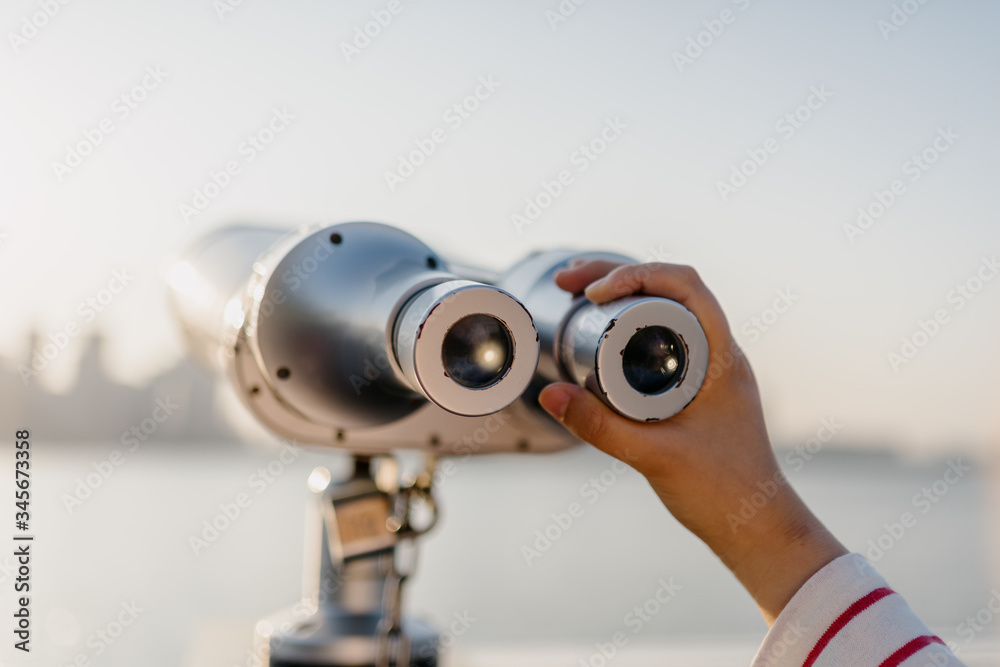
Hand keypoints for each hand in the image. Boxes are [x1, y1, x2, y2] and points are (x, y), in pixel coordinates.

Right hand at [537, 260, 846, 624]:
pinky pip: (663, 339)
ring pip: (666, 312)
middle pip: (669, 290)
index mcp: (722, 358)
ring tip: (576, 297)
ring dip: (622, 297)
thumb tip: (549, 393)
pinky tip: (600, 335)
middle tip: (568, 282)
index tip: (593, 294)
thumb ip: (598, 427)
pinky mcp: (696, 388)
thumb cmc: (721, 493)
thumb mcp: (652, 457)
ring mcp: (709, 370)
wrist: (754, 528)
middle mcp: (719, 354)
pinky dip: (629, 326)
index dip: (636, 275)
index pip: (686, 286)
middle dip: (616, 276)